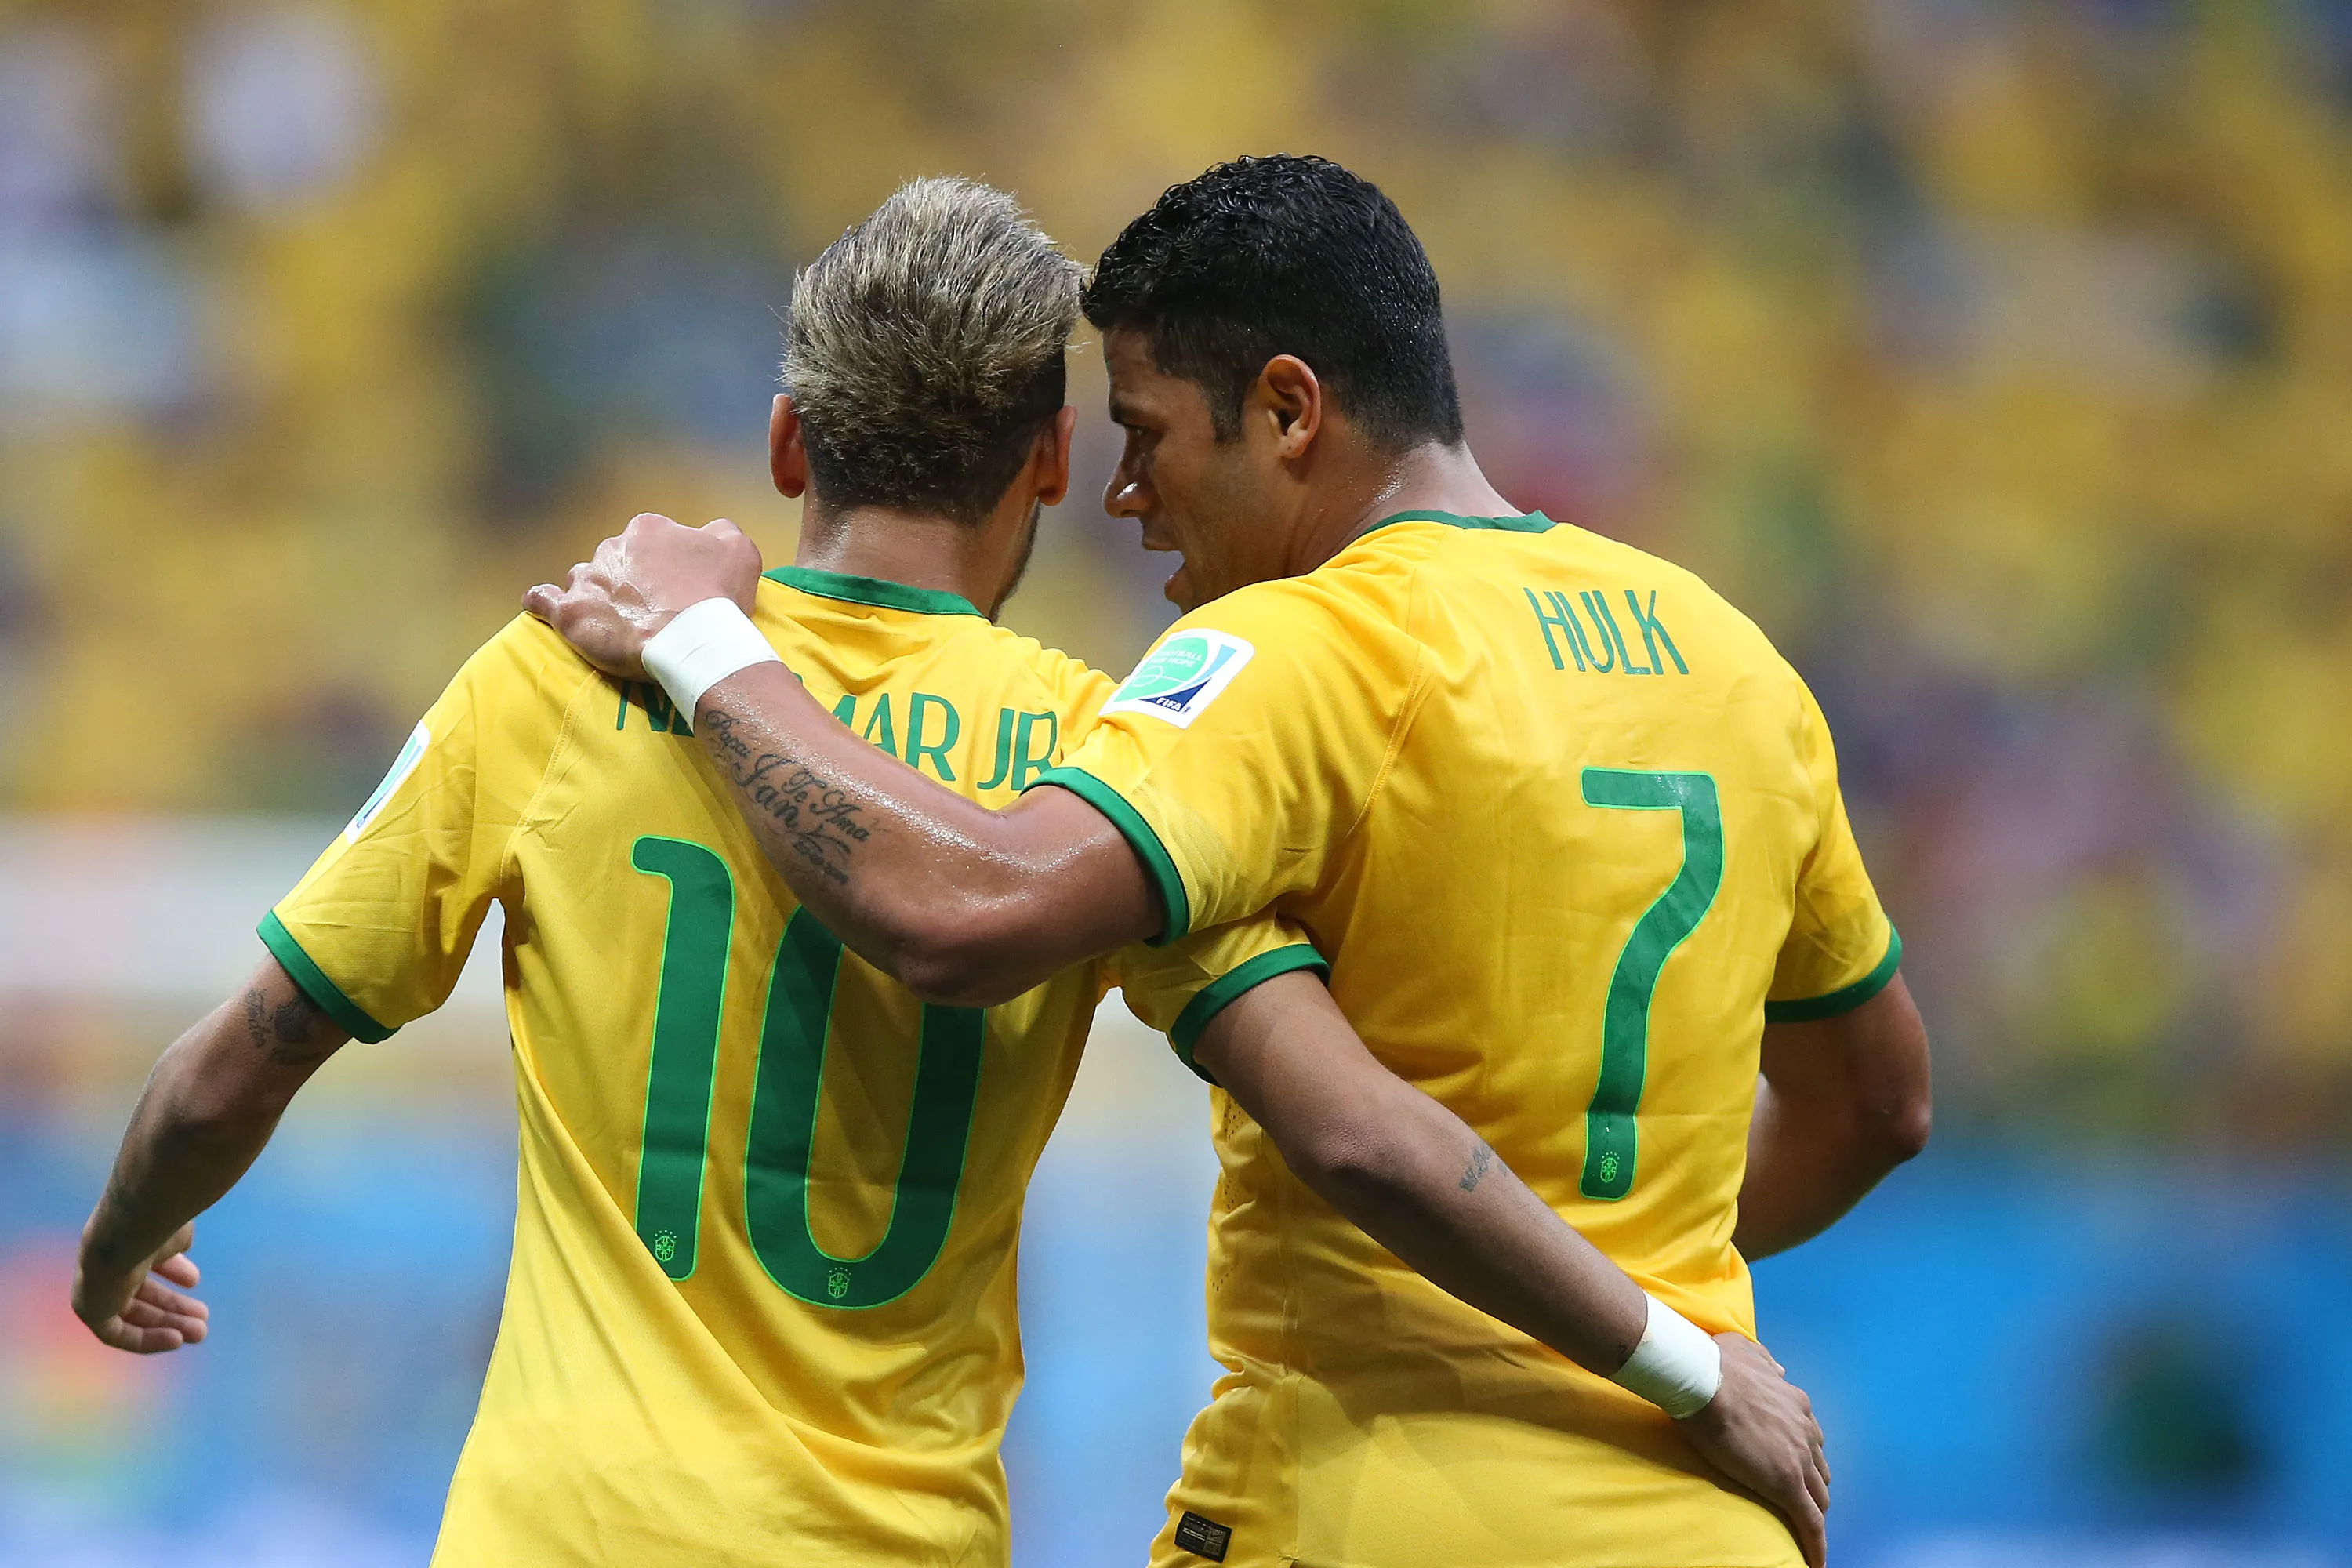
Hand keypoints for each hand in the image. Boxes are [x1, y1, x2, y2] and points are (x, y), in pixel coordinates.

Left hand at [72, 1221, 209, 1353]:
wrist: (126, 1231)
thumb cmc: (156, 1224)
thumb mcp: (173, 1231)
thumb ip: (176, 1242)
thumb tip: (183, 1248)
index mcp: (128, 1239)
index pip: (147, 1260)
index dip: (173, 1271)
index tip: (194, 1281)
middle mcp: (109, 1264)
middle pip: (142, 1293)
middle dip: (174, 1306)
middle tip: (203, 1316)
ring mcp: (97, 1287)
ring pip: (133, 1314)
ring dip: (167, 1325)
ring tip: (200, 1333)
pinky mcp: (89, 1311)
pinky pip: (116, 1333)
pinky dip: (145, 1339)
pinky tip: (175, 1340)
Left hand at [524, 513, 764, 678]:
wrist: (694, 641)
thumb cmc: (719, 597)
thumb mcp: (738, 550)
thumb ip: (719, 532)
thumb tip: (708, 532)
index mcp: (648, 529)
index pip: (649, 540)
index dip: (663, 565)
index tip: (676, 590)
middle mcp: (612, 547)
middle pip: (616, 561)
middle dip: (628, 580)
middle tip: (650, 611)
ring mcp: (588, 579)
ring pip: (584, 581)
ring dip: (596, 595)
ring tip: (614, 623)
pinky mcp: (570, 613)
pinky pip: (543, 601)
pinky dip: (544, 602)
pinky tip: (548, 608)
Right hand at [1676, 1332, 1829, 1566]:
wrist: (1703, 1379)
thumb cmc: (1715, 1363)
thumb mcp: (1747, 1350)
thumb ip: (1766, 1361)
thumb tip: (1778, 1370)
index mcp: (1796, 1404)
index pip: (1808, 1437)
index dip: (1801, 1454)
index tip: (1792, 1465)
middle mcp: (1805, 1430)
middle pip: (1819, 1468)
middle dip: (1811, 1483)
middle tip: (1797, 1498)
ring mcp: (1799, 1459)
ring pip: (1819, 1495)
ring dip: (1813, 1510)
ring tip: (1804, 1529)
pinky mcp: (1787, 1484)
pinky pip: (1810, 1522)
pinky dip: (1816, 1544)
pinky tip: (1815, 1561)